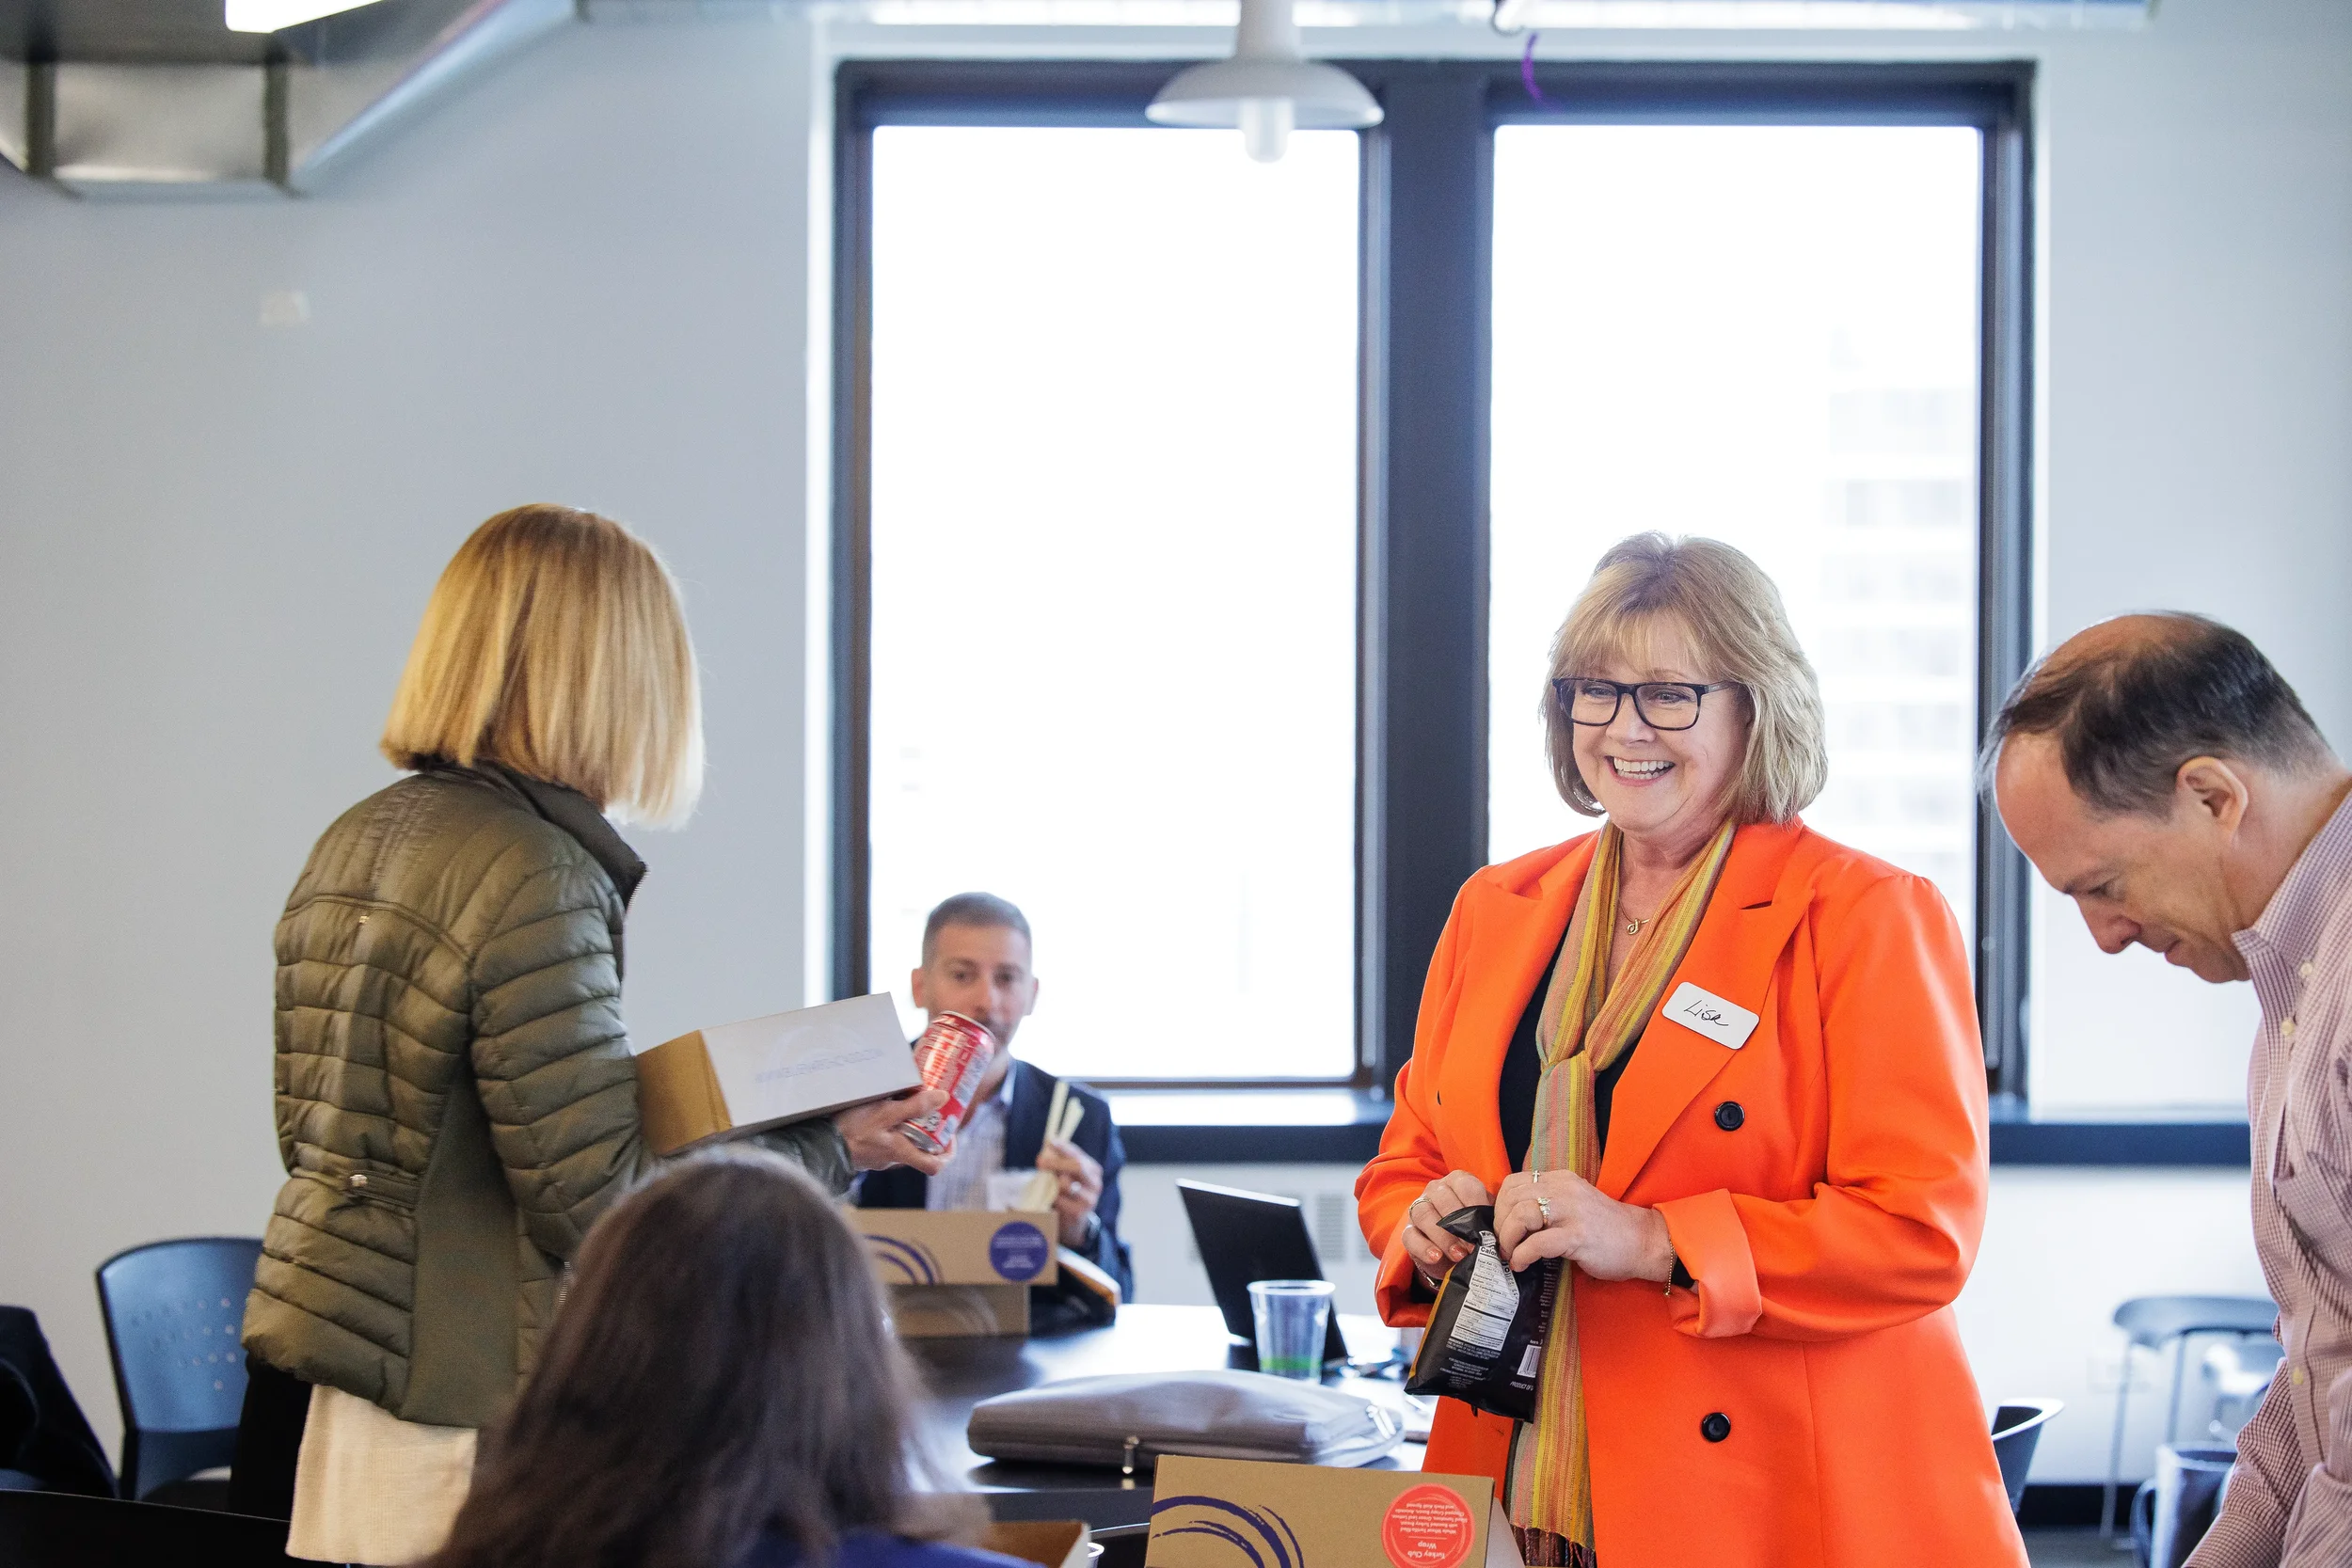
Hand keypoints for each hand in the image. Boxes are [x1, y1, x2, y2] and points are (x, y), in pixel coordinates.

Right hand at [835, 1088, 949, 1174]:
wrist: (818, 1143)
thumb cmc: (851, 1129)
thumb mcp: (884, 1113)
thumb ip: (913, 1107)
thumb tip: (943, 1098)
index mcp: (901, 1153)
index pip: (935, 1166)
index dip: (948, 1152)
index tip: (950, 1134)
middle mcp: (891, 1159)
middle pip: (920, 1149)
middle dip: (927, 1129)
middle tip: (930, 1106)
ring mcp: (878, 1156)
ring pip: (901, 1142)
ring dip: (907, 1124)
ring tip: (906, 1099)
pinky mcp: (865, 1149)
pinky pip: (884, 1138)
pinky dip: (889, 1125)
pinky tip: (883, 1106)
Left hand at [1037, 1137, 1103, 1247]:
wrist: (1076, 1222)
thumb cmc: (1069, 1193)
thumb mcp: (1069, 1175)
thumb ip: (1061, 1162)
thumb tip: (1047, 1148)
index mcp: (1093, 1170)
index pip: (1079, 1154)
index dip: (1064, 1147)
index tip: (1050, 1141)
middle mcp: (1095, 1184)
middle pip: (1077, 1166)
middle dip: (1056, 1161)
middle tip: (1040, 1161)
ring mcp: (1088, 1199)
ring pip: (1066, 1184)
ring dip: (1051, 1182)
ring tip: (1044, 1183)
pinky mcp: (1078, 1213)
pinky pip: (1059, 1200)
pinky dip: (1050, 1197)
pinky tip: (1049, 1198)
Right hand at [1399, 1171, 1492, 1287]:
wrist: (1454, 1253)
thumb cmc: (1473, 1230)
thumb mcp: (1485, 1221)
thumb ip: (1490, 1220)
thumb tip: (1499, 1232)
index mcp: (1457, 1182)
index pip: (1465, 1186)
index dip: (1476, 1207)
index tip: (1486, 1230)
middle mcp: (1435, 1190)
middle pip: (1442, 1198)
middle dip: (1459, 1225)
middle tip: (1473, 1247)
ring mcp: (1418, 1209)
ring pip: (1424, 1214)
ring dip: (1443, 1236)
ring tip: (1459, 1255)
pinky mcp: (1408, 1231)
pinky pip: (1410, 1236)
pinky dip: (1424, 1247)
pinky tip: (1436, 1257)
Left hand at [1492, 1168, 1673, 1281]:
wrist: (1643, 1242)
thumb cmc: (1605, 1230)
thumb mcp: (1572, 1206)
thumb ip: (1546, 1206)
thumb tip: (1509, 1221)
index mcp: (1561, 1180)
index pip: (1514, 1183)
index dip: (1500, 1206)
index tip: (1502, 1226)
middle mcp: (1564, 1189)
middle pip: (1512, 1198)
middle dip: (1500, 1224)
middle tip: (1504, 1244)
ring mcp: (1572, 1211)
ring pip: (1522, 1215)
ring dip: (1508, 1239)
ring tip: (1511, 1255)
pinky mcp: (1578, 1235)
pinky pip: (1537, 1243)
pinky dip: (1522, 1255)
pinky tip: (1522, 1264)